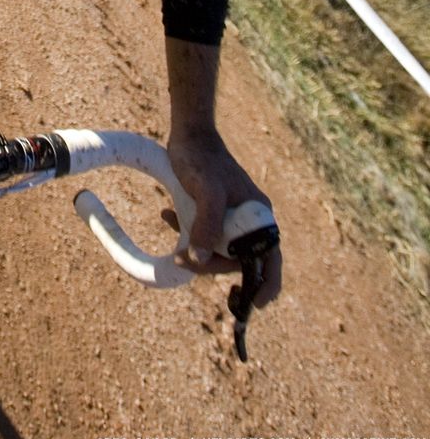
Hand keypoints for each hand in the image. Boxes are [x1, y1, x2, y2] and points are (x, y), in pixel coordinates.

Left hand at [166, 126, 281, 306]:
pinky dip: (188, 232)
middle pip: (237, 258)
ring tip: (173, 230)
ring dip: (196, 247)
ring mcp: (234, 215)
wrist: (188, 133)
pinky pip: (206, 232)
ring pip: (218, 247)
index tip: (253, 305)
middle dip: (210, 264)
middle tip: (183, 260)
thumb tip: (197, 259)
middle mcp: (251, 218)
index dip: (266, 286)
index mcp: (259, 215)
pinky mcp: (215, 210)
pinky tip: (167, 216)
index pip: (270, 258)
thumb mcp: (205, 192)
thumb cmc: (201, 159)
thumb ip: (205, 225)